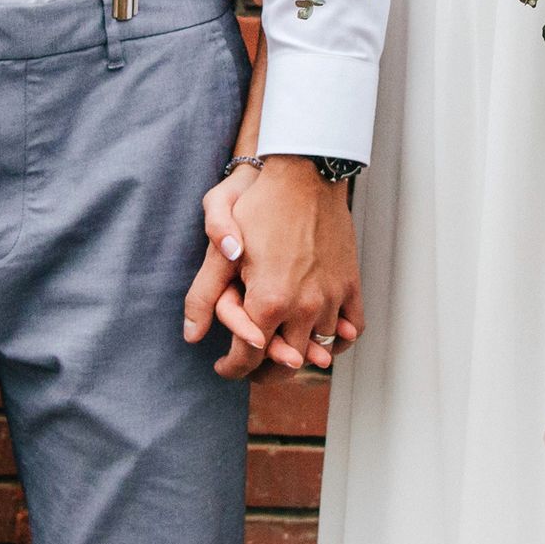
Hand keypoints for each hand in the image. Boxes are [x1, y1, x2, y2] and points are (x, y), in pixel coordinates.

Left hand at [183, 156, 364, 378]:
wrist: (305, 173)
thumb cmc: (260, 204)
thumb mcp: (221, 246)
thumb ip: (204, 293)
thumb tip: (192, 334)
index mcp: (268, 301)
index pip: (248, 357)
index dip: (232, 368)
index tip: (224, 368)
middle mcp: (304, 306)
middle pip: (285, 363)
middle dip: (263, 370)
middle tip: (250, 366)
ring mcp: (332, 296)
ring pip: (320, 349)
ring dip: (300, 355)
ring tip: (282, 353)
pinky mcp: (350, 284)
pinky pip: (352, 329)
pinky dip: (337, 339)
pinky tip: (321, 336)